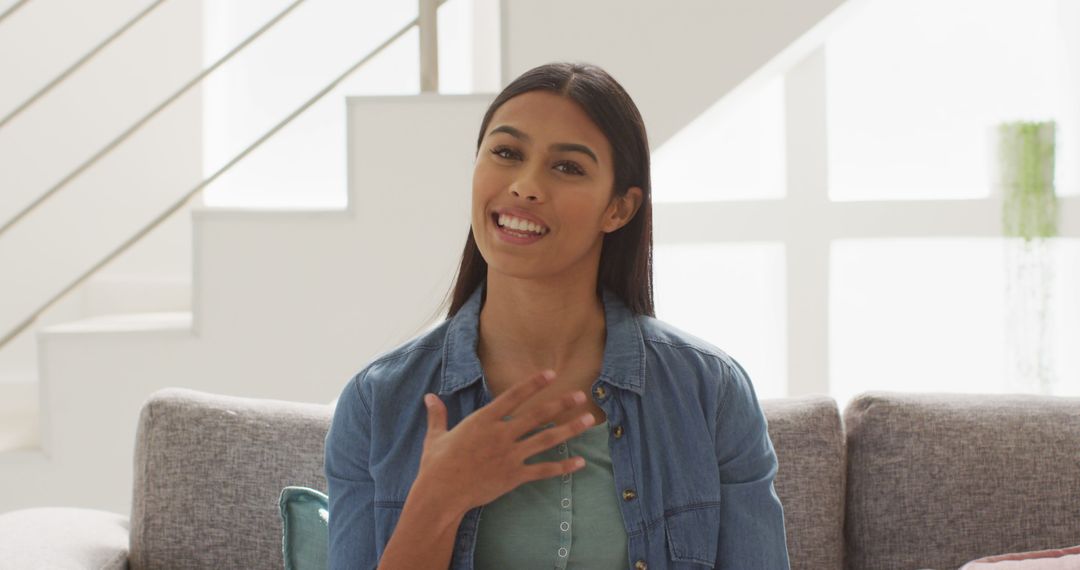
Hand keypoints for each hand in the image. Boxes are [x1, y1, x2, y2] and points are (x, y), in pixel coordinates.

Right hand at [416, 370, 595, 514]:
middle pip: (536, 415)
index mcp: (483, 420)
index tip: (551, 374)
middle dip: (560, 404)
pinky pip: (543, 470)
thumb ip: (437, 415)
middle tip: (581, 394)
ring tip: (589, 420)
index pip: (513, 396)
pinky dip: (562, 467)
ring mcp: (509, 456)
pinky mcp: (513, 476)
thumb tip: (429, 397)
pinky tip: (580, 463)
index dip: (533, 384)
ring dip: (569, 429)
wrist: (440, 494)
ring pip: (546, 439)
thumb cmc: (436, 465)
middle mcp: (500, 434)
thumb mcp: (436, 436)